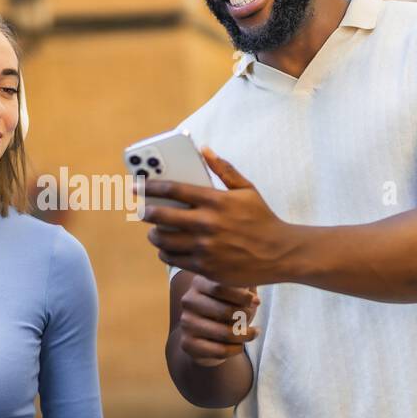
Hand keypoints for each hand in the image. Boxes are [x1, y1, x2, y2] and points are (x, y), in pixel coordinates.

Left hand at [141, 146, 292, 287]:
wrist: (279, 253)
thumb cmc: (262, 219)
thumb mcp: (247, 189)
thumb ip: (224, 169)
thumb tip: (204, 150)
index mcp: (215, 201)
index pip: (173, 190)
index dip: (150, 187)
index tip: (137, 187)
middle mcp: (206, 224)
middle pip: (161, 216)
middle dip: (146, 212)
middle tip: (142, 211)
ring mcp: (204, 247)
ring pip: (163, 241)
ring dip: (154, 235)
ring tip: (155, 232)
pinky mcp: (205, 267)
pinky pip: (173, 259)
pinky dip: (166, 253)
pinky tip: (167, 249)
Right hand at [175, 274, 260, 366]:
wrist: (205, 336)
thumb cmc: (226, 308)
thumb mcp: (237, 294)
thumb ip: (246, 288)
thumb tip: (254, 299)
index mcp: (199, 283)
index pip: (221, 286)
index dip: (242, 296)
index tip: (256, 302)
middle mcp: (189, 300)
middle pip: (225, 311)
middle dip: (245, 316)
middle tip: (251, 318)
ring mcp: (186, 322)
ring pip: (225, 333)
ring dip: (245, 335)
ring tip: (253, 333)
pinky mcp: (187, 343)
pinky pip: (220, 350)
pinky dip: (236, 349)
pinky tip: (240, 345)